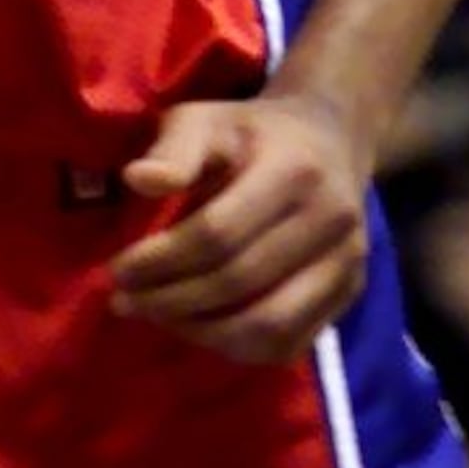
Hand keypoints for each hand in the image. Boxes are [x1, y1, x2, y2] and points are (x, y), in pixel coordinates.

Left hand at [109, 92, 368, 361]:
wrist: (329, 139)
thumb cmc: (251, 132)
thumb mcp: (206, 119)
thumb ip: (173, 149)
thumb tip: (137, 181)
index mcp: (292, 170)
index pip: (218, 233)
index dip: (161, 261)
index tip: (117, 271)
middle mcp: (330, 220)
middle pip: (239, 283)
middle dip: (171, 300)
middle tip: (126, 300)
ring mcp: (347, 263)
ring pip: (269, 327)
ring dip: (202, 333)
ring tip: (158, 317)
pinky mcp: (351, 294)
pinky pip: (291, 344)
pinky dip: (239, 348)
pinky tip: (201, 329)